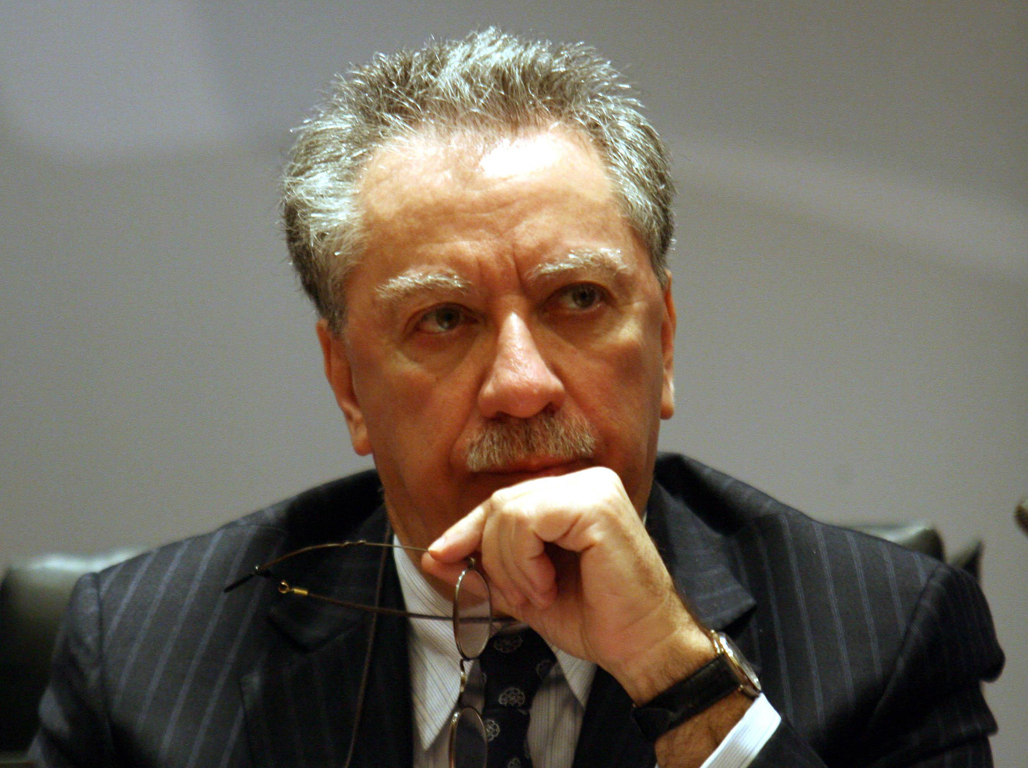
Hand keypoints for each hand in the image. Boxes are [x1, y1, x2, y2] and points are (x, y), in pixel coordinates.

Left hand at [422, 466, 712, 701]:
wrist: (642, 645)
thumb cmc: (595, 617)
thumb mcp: (524, 590)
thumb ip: (483, 568)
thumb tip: (433, 554)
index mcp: (571, 495)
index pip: (502, 501)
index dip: (466, 530)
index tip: (440, 557)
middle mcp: (584, 481)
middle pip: (500, 502)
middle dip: (491, 556)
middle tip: (519, 595)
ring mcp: (593, 487)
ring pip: (508, 511)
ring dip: (510, 565)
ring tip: (539, 593)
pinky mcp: (596, 503)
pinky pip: (528, 520)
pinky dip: (525, 561)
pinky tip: (548, 585)